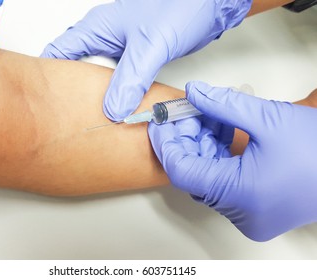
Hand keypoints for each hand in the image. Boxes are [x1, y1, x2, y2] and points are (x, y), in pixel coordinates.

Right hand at [41, 0, 251, 120]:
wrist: (211, 6)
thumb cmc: (181, 8)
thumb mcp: (150, 46)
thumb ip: (130, 79)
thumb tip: (113, 109)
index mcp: (97, 27)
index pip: (59, 52)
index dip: (49, 75)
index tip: (47, 101)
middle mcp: (106, 36)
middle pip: (77, 67)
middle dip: (74, 91)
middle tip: (72, 117)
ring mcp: (122, 47)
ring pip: (100, 76)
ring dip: (100, 95)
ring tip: (95, 117)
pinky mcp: (139, 57)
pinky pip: (121, 79)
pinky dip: (119, 94)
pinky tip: (123, 108)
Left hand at [148, 81, 316, 240]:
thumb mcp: (267, 118)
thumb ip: (223, 105)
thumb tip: (195, 92)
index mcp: (240, 195)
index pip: (183, 171)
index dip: (167, 144)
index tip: (160, 123)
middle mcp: (241, 213)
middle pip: (194, 174)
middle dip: (188, 140)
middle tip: (187, 112)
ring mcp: (249, 215)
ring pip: (209, 178)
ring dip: (204, 146)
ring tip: (209, 117)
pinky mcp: (257, 210)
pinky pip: (225, 183)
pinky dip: (219, 158)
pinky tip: (222, 132)